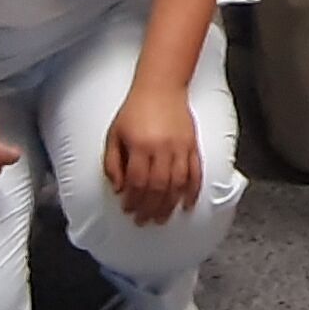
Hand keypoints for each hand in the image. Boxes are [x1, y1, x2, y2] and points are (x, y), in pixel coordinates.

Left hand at [103, 85, 201, 225]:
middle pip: (158, 187)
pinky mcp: (192, 145)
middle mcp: (162, 148)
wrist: (161, 88)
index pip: (137, 182)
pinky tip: (187, 204)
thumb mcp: (114, 135)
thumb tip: (119, 189)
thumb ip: (112, 163)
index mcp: (140, 146)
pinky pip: (195, 172)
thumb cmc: (134, 111)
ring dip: (169, 205)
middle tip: (144, 221)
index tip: (128, 211)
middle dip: (150, 208)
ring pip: (177, 184)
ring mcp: (180, 147)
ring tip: (162, 218)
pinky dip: (193, 191)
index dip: (132, 200)